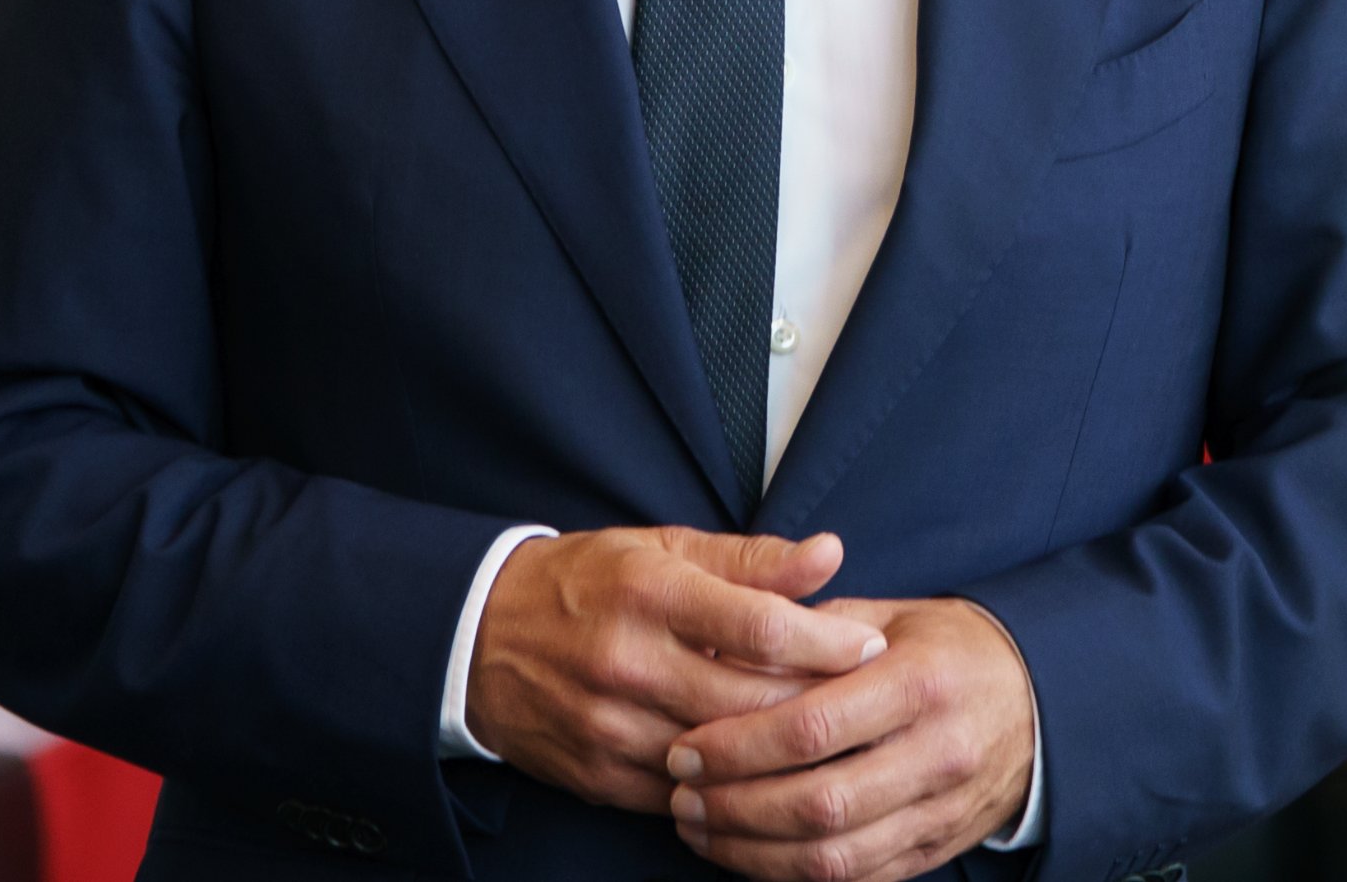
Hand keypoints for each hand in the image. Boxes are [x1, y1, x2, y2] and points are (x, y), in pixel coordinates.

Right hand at [462, 528, 889, 814]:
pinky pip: (687, 795)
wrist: (476, 638)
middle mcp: (629, 659)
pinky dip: (729, 786)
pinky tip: (758, 771)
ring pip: (727, 756)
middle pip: (754, 698)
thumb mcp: (658, 549)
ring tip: (824, 739)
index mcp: (647, 590)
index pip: (761, 624)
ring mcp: (611, 724)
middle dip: (821, 702)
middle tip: (866, 699)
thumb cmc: (585, 584)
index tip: (870, 643)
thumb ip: (749, 560)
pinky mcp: (599, 774)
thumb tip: (831, 554)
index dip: (829, 639)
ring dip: (780, 752)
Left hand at [665, 596, 1035, 881]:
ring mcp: (941, 810)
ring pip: (835, 855)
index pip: (812, 727)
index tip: (686, 745)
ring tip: (698, 826)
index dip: (738, 744)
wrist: (1037, 697)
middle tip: (681, 792)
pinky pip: (860, 878)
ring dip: (753, 850)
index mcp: (917, 683)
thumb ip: (808, 634)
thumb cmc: (941, 647)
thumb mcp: (885, 616)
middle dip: (735, 805)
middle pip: (819, 802)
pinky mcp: (938, 848)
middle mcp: (936, 754)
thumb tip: (718, 654)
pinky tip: (747, 853)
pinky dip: (794, 875)